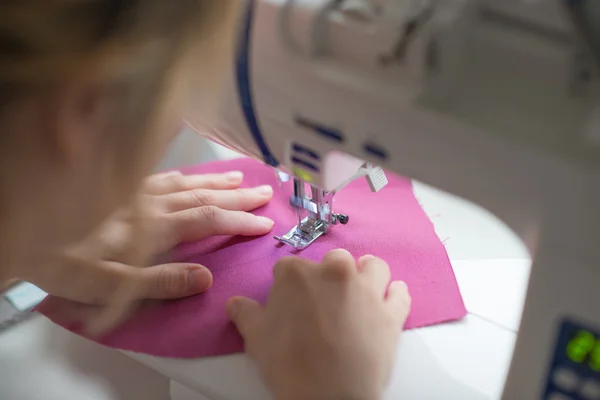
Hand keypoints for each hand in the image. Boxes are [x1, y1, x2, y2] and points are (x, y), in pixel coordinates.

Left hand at [18, 170, 273, 304]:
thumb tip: (205, 278)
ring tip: (244, 177)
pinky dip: (188, 174)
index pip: (206, 219)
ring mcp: (136, 189)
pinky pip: (164, 175)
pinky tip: (195, 175)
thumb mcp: (108, 286)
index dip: (239, 220)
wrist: (21, 231)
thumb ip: (157, 283)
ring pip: (187, 181)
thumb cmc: (64, 263)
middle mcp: (149, 202)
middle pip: (203, 195)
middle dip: (238, 195)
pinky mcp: (122, 185)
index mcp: (151, 226)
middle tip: (267, 193)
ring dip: (218, 180)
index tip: (266, 222)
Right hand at [227, 249, 410, 399]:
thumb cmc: (288, 365)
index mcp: (297, 274)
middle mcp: (335, 272)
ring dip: (366, 274)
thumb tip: (236, 303)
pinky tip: (388, 300)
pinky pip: (400, 293)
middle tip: (324, 301)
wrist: (328, 398)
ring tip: (360, 291)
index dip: (288, 285)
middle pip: (333, 260)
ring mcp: (367, 290)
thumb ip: (246, 314)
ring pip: (373, 266)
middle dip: (328, 275)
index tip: (290, 301)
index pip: (289, 268)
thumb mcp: (256, 339)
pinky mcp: (391, 312)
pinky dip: (395, 294)